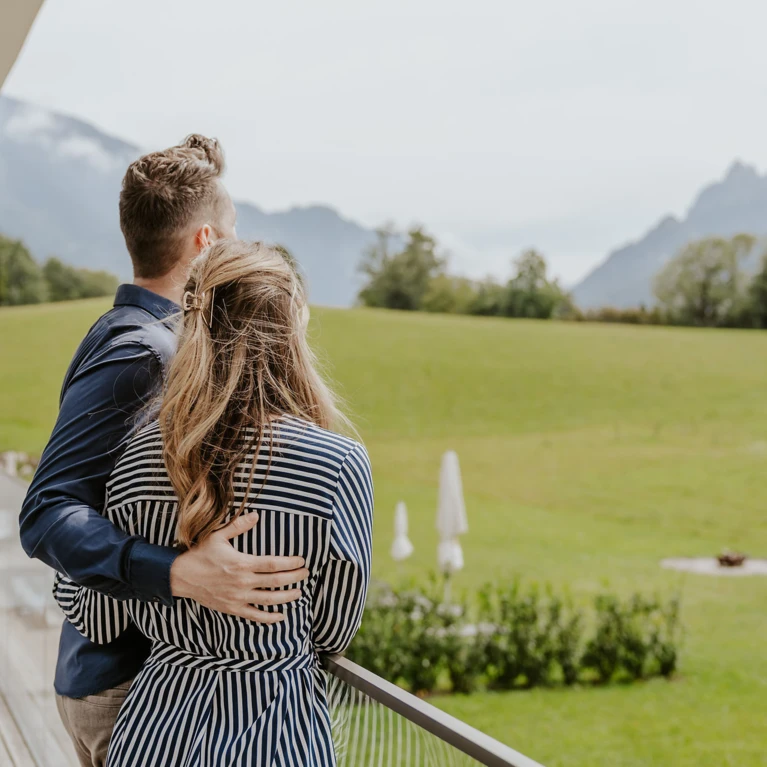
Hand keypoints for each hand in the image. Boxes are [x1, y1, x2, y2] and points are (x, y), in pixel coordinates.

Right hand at [170, 512, 308, 623]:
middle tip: (306, 574)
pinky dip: (269, 618)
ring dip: (287, 597)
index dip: (291, 563)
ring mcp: (238, 597)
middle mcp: (243, 582)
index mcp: (242, 563)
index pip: (274, 564)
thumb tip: (256, 515)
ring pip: (269, 600)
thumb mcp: (218, 536)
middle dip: (294, 578)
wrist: (181, 577)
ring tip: (299, 593)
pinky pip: (254, 616)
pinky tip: (281, 615)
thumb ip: (239, 526)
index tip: (302, 561)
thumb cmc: (200, 554)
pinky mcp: (232, 608)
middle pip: (276, 581)